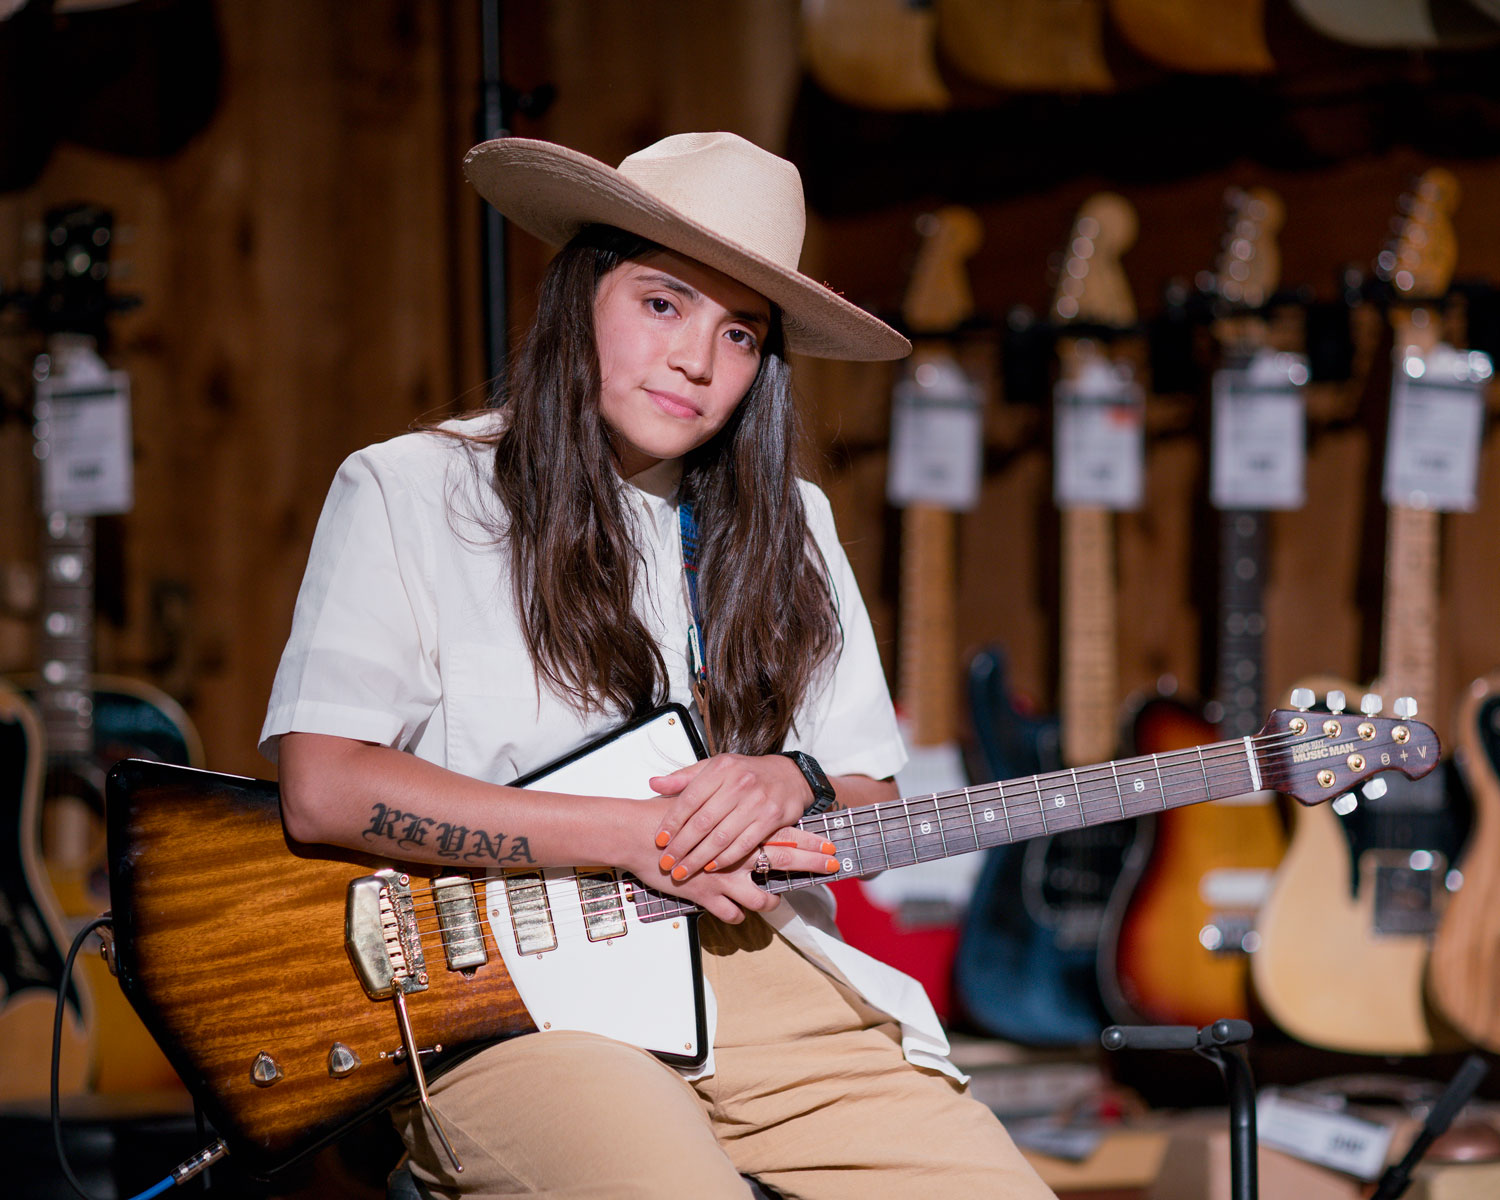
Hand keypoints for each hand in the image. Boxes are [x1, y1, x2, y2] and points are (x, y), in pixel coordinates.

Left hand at [648, 754, 839, 887]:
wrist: (788, 775)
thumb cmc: (746, 773)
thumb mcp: (715, 767)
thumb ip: (684, 778)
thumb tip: (654, 783)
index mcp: (720, 769)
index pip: (689, 799)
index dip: (672, 822)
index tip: (659, 840)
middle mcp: (738, 783)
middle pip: (703, 821)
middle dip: (682, 846)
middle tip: (667, 863)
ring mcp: (756, 801)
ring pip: (722, 836)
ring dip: (699, 858)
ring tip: (683, 870)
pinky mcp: (771, 818)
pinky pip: (744, 844)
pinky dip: (726, 858)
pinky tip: (711, 867)